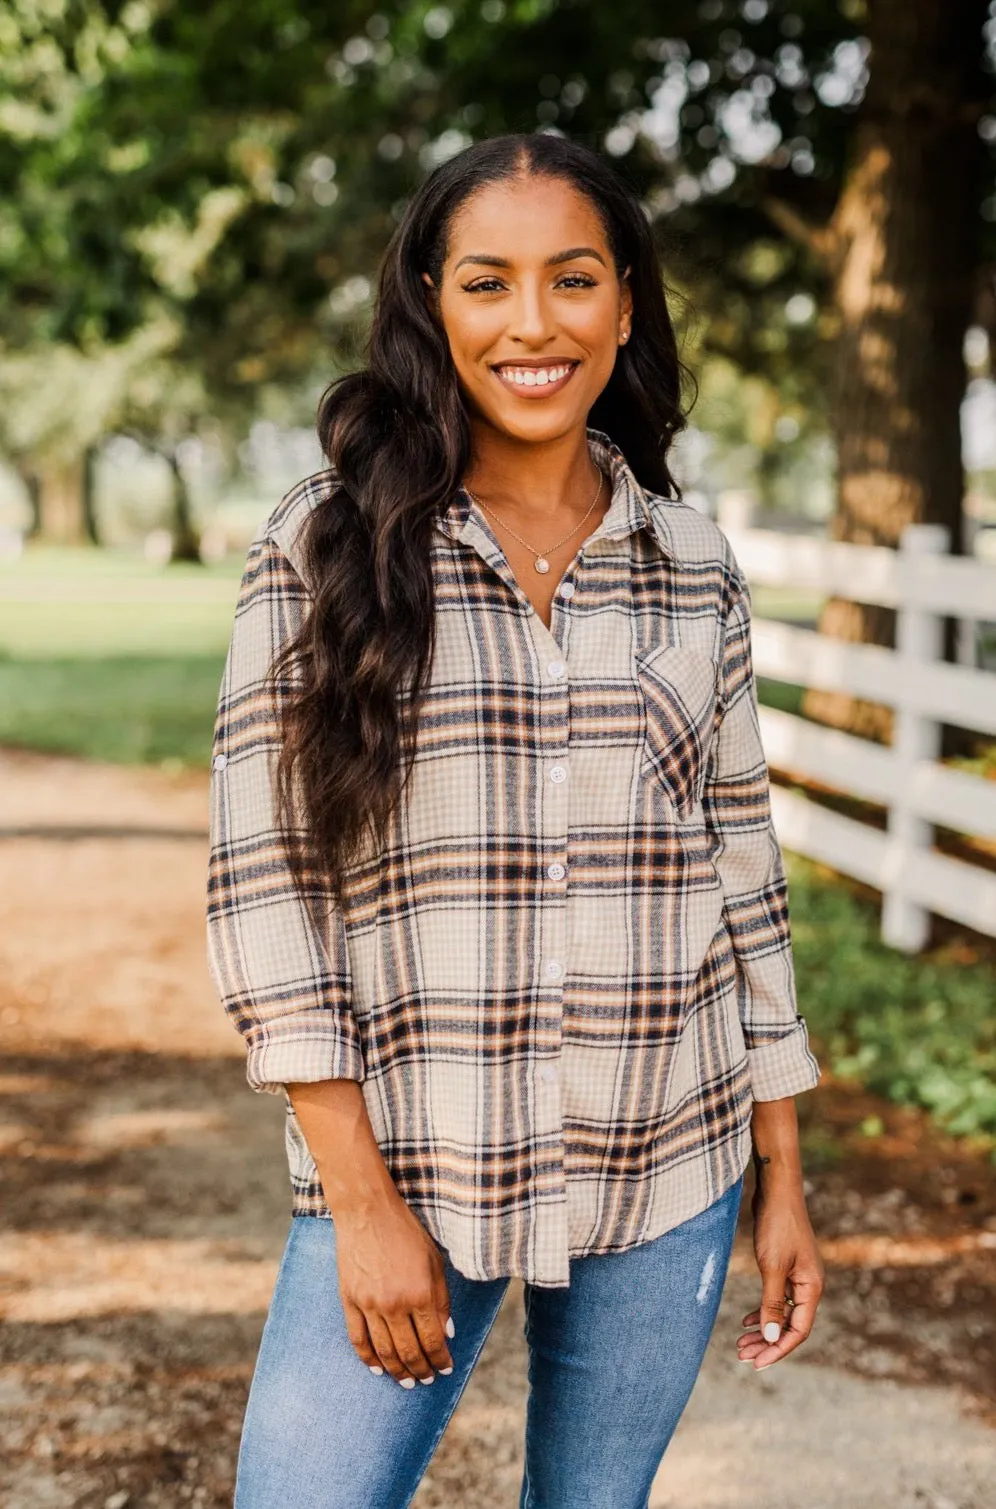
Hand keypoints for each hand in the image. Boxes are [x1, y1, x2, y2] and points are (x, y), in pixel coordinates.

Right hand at [334, 1191, 454, 1387]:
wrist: (367, 1212)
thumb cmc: (406, 1232)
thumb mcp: (434, 1261)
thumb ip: (442, 1299)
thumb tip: (447, 1333)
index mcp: (421, 1293)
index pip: (433, 1340)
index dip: (441, 1360)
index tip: (445, 1369)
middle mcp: (395, 1304)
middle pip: (409, 1352)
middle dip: (421, 1370)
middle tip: (427, 1380)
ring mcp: (369, 1304)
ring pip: (384, 1351)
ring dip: (397, 1371)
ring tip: (406, 1381)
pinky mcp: (349, 1301)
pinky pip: (358, 1339)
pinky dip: (368, 1358)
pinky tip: (377, 1368)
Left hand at [737, 1174, 824, 1370]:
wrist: (778, 1190)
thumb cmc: (777, 1226)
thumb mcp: (772, 1267)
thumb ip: (772, 1303)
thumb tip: (771, 1337)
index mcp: (811, 1288)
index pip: (798, 1331)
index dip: (778, 1349)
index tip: (757, 1364)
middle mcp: (809, 1285)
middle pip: (790, 1325)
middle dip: (768, 1343)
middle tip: (742, 1357)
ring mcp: (798, 1276)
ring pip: (782, 1313)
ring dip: (764, 1329)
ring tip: (741, 1344)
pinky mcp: (786, 1267)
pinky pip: (777, 1299)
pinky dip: (763, 1311)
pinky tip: (747, 1320)